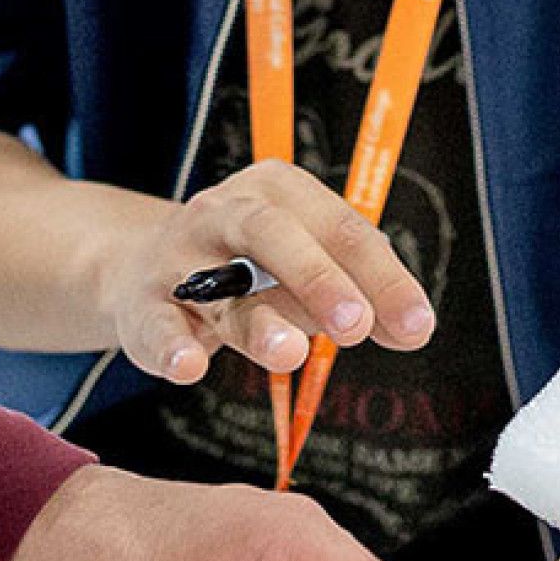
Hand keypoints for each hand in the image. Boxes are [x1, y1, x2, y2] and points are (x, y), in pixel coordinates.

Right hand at [95, 163, 433, 384]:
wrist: (143, 269)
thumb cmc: (247, 270)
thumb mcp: (306, 270)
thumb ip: (359, 296)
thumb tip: (414, 327)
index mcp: (280, 192)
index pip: (340, 228)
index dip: (382, 276)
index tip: (416, 324)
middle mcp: (226, 211)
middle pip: (275, 234)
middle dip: (320, 278)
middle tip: (356, 325)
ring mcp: (180, 255)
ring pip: (218, 282)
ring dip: (257, 319)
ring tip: (289, 352)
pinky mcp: (144, 302)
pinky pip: (158, 322)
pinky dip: (173, 345)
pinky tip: (190, 368)